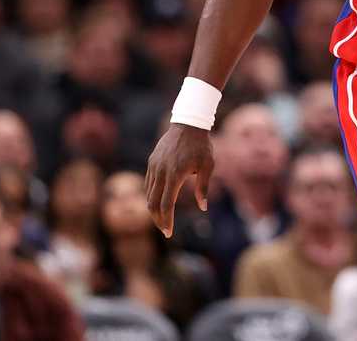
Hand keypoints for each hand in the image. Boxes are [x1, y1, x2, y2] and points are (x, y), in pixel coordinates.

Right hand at [145, 123, 214, 237]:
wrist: (188, 123)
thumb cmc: (201, 146)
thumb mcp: (208, 165)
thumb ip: (203, 187)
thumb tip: (203, 207)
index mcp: (175, 174)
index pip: (166, 204)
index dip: (167, 221)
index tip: (169, 233)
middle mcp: (161, 172)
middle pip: (152, 203)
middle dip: (158, 219)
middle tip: (165, 230)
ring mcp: (154, 166)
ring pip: (148, 194)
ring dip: (154, 209)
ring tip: (163, 218)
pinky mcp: (151, 162)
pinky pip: (148, 183)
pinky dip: (151, 195)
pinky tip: (158, 201)